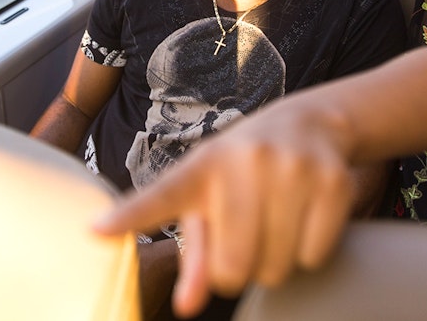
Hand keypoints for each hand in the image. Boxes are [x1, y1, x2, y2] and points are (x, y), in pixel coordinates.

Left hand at [94, 100, 356, 317]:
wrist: (310, 124)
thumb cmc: (245, 172)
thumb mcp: (212, 199)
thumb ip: (195, 254)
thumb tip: (186, 306)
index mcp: (201, 167)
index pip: (161, 196)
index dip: (129, 217)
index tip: (94, 231)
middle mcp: (243, 161)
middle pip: (233, 267)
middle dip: (238, 270)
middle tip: (246, 237)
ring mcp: (290, 168)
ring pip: (277, 268)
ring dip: (275, 262)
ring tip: (275, 221)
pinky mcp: (331, 182)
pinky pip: (314, 256)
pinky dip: (310, 252)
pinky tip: (305, 217)